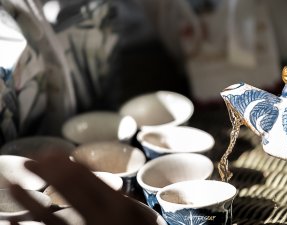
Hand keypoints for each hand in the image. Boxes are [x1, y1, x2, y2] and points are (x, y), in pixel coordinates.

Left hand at [8, 152, 158, 224]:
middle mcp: (99, 217)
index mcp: (118, 204)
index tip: (50, 152)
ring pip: (50, 215)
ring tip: (13, 185)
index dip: (65, 163)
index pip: (87, 177)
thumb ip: (126, 200)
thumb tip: (112, 185)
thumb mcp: (141, 215)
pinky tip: (14, 222)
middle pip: (67, 190)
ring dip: (28, 199)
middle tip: (29, 160)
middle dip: (46, 172)